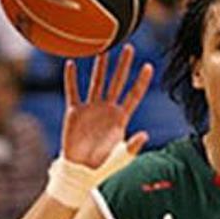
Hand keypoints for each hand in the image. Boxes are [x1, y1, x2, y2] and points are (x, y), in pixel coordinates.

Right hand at [62, 45, 152, 168]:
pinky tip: (71, 63)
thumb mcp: (122, 156)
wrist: (82, 171)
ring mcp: (91, 109)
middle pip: (117, 82)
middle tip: (129, 47)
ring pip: (97, 82)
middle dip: (123, 65)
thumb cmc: (104, 166)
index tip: (149, 66)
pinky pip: (73, 91)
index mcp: (121, 118)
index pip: (134, 95)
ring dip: (100, 67)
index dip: (141, 81)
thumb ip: (133, 145)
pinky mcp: (75, 112)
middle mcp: (107, 109)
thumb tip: (145, 135)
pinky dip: (71, 78)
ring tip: (103, 49)